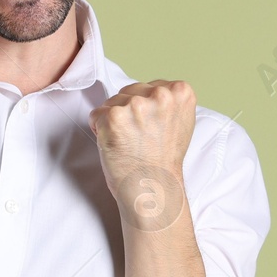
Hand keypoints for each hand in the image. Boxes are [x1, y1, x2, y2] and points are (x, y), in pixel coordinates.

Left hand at [88, 80, 196, 231]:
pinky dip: (99, 131)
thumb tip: (155, 90)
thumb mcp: (181, 122)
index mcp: (180, 92)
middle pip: (129, 91)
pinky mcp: (113, 117)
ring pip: (111, 102)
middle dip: (128, 112)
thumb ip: (169, 102)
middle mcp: (161, 95)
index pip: (149, 87)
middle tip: (139, 139)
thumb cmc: (163, 160)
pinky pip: (96, 115)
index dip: (145, 110)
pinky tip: (116, 145)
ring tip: (129, 143)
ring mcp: (136, 105)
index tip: (152, 129)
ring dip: (113, 122)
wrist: (154, 189)